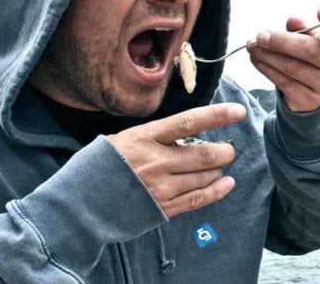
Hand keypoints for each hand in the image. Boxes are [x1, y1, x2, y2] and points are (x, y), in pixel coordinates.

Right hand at [107, 103, 244, 216]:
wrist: (82, 200)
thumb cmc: (104, 163)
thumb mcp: (125, 137)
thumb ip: (157, 135)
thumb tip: (189, 131)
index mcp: (145, 137)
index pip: (188, 122)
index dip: (216, 116)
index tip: (237, 111)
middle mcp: (155, 161)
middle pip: (203, 154)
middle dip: (223, 152)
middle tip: (228, 149)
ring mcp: (160, 187)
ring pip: (204, 177)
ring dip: (218, 170)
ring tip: (219, 166)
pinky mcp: (162, 207)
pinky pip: (197, 198)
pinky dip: (216, 191)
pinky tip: (226, 184)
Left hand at [247, 7, 319, 111]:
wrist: (317, 92)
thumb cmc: (312, 56)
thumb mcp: (311, 39)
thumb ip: (302, 28)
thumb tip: (292, 21)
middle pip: (309, 50)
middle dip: (280, 41)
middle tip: (260, 36)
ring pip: (291, 67)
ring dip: (266, 55)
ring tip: (252, 46)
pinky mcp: (310, 101)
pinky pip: (283, 82)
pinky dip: (266, 69)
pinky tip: (256, 60)